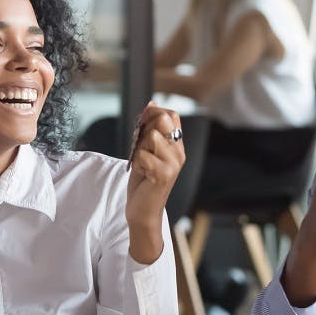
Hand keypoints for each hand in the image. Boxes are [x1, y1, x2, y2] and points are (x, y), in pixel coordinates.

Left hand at [126, 102, 185, 263]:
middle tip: (140, 148)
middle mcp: (179, 153)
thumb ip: (149, 129)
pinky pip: (142, 155)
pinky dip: (136, 163)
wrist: (144, 211)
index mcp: (177, 146)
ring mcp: (173, 163)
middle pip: (162, 120)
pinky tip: (142, 174)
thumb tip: (152, 103)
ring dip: (138, 148)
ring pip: (150, 136)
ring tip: (142, 164)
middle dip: (144, 129)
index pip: (171, 115)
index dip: (153, 113)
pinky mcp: (163, 174)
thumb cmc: (144, 182)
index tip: (141, 126)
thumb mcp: (146, 151)